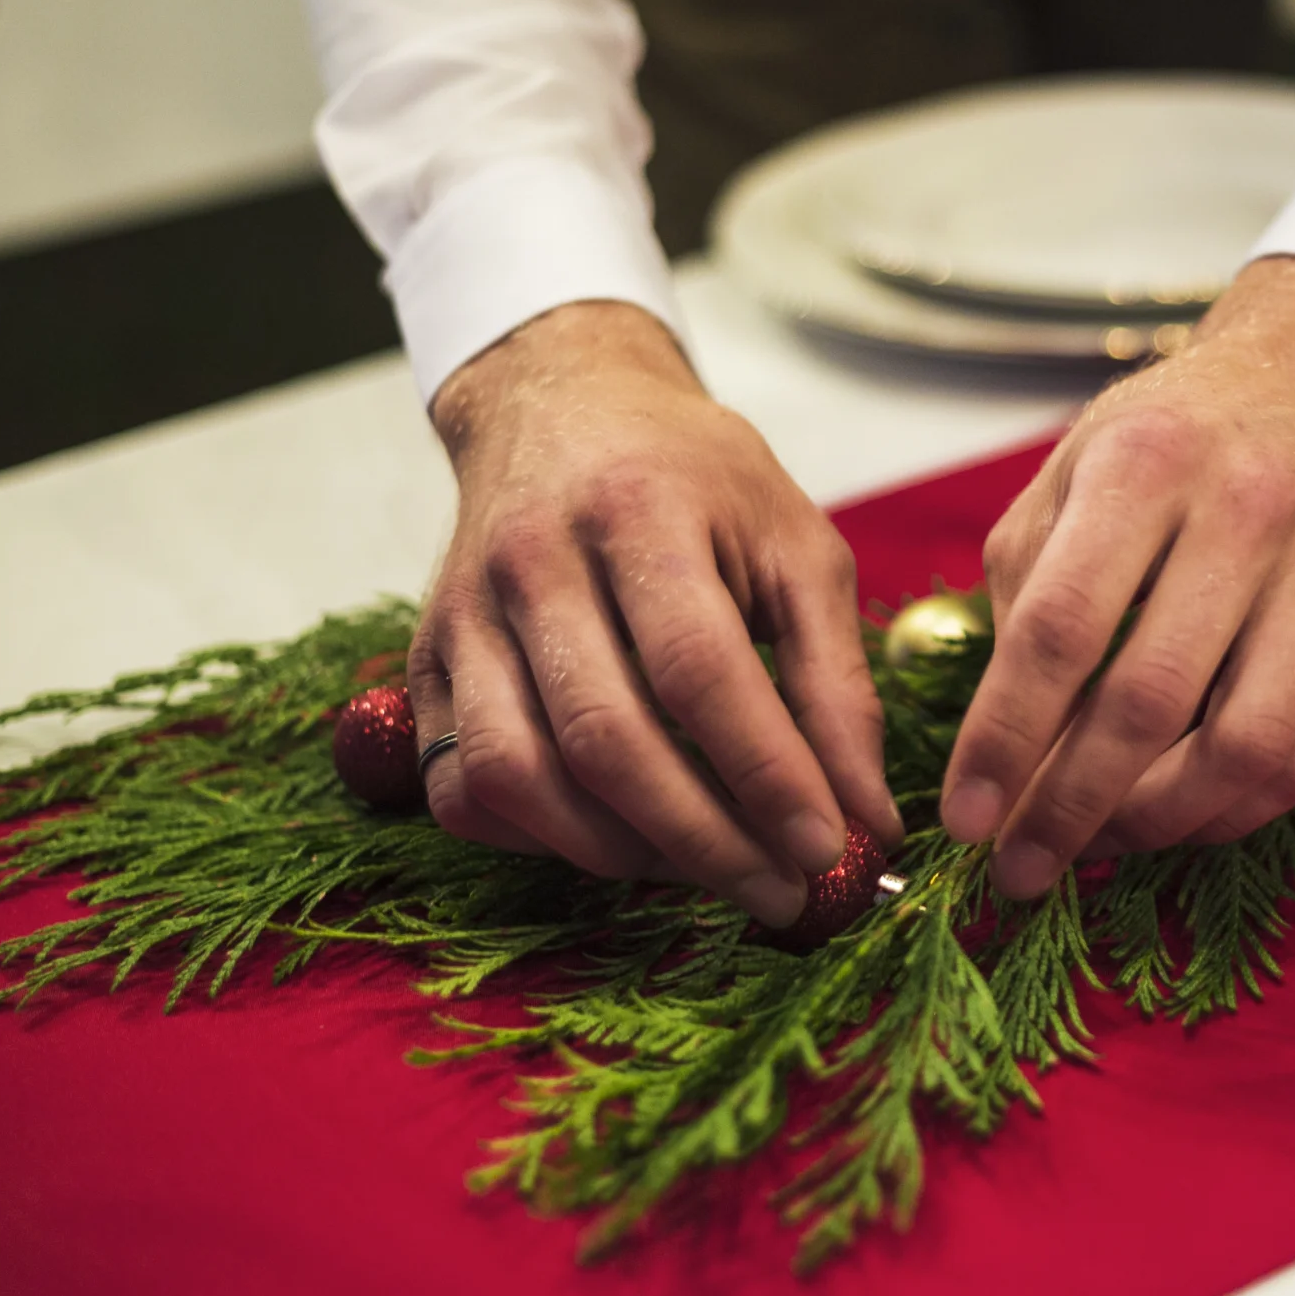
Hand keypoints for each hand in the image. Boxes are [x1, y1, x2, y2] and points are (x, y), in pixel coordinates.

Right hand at [411, 301, 900, 926]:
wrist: (562, 403)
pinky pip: (459, 786)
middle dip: (704, 841)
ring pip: (518, 776)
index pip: (699, 670)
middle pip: (606, 739)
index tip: (828, 848)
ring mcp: (465, 616)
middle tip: (780, 892)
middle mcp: (534, 561)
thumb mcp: (794, 546)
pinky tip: (613, 839)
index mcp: (639, 512)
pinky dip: (536, 840)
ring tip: (705, 870)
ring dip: (619, 854)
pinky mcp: (425, 662)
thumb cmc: (695, 478)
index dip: (765, 774)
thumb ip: (836, 681)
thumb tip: (869, 819)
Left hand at [939, 256, 1294, 898]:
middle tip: (1019, 866)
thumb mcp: (1066, 475)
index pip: (1062, 629)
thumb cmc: (1167, 436)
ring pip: (1246, 748)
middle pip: (1151, 701)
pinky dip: (1234, 812)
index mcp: (1146, 464)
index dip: (1005, 738)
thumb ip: (1024, 593)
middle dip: (1071, 806)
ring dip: (1159, 824)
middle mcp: (1246, 511)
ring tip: (1099, 843)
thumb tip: (1002, 747)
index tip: (963, 816)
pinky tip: (1176, 817)